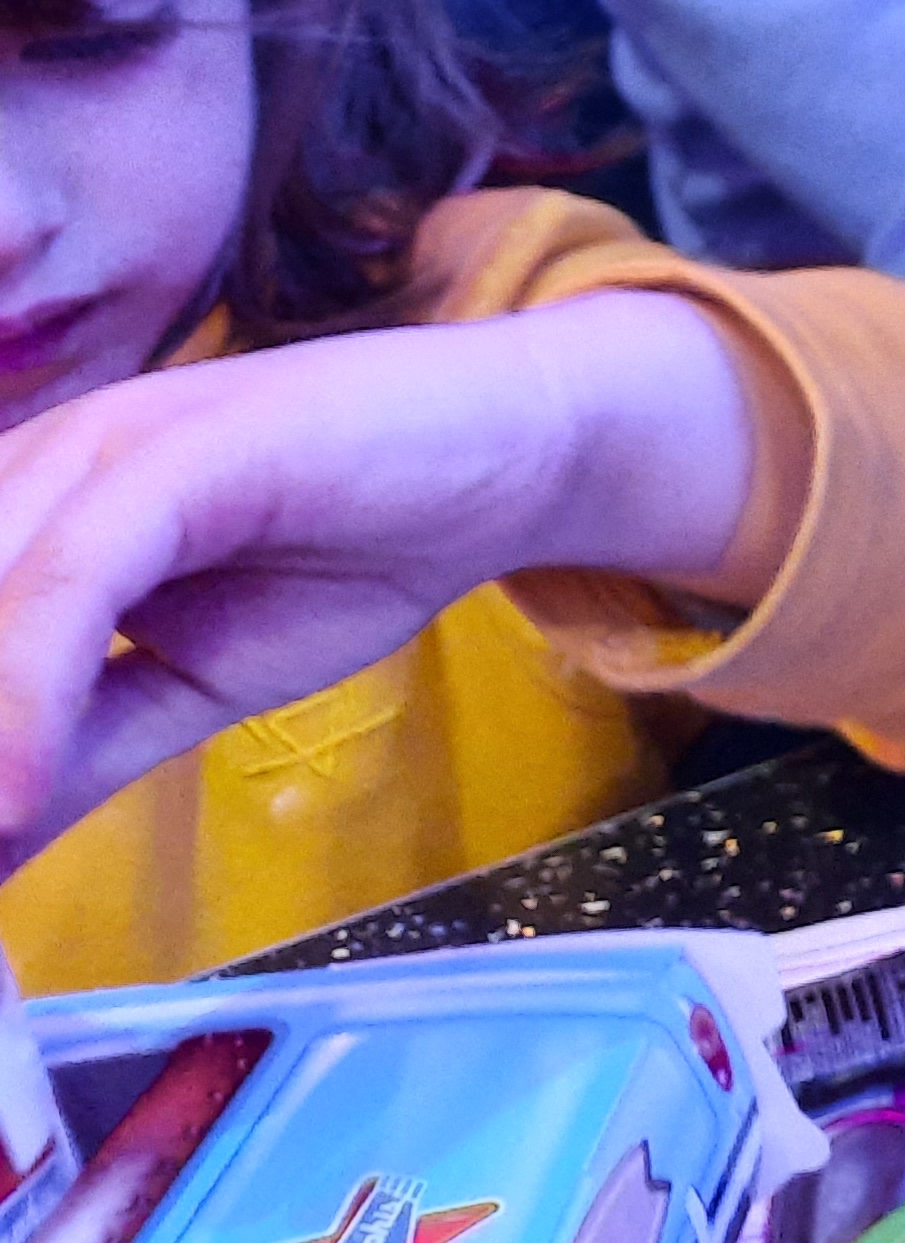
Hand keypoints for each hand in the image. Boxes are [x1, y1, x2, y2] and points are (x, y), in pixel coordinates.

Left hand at [0, 294, 756, 863]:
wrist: (517, 450)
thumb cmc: (359, 549)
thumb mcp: (194, 684)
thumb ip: (77, 757)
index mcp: (21, 515)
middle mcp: (32, 468)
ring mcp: (99, 447)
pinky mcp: (178, 448)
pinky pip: (73, 577)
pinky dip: (27, 693)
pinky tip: (20, 794)